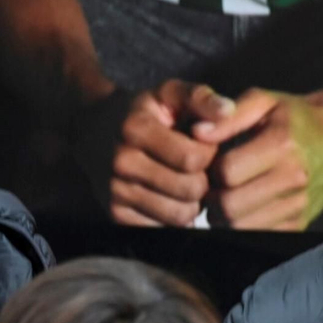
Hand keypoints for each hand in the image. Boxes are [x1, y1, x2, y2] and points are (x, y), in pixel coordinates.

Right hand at [108, 81, 239, 226]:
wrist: (94, 129)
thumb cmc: (144, 112)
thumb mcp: (169, 93)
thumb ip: (201, 98)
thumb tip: (228, 112)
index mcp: (136, 128)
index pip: (193, 158)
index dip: (208, 153)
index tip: (202, 146)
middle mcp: (121, 162)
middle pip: (190, 190)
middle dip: (203, 180)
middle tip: (195, 168)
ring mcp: (115, 192)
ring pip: (180, 216)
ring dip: (191, 203)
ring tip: (183, 182)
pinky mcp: (115, 215)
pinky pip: (163, 229)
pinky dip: (173, 218)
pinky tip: (168, 197)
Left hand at [205, 84, 322, 230]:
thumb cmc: (296, 117)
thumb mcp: (264, 102)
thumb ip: (228, 116)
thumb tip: (197, 133)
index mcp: (282, 144)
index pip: (227, 172)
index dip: (210, 170)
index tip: (211, 164)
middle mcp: (294, 177)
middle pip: (231, 207)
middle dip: (212, 199)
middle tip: (212, 186)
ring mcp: (299, 203)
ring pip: (241, 227)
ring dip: (224, 217)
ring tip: (227, 195)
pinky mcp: (301, 222)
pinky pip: (259, 236)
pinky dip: (244, 226)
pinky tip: (245, 207)